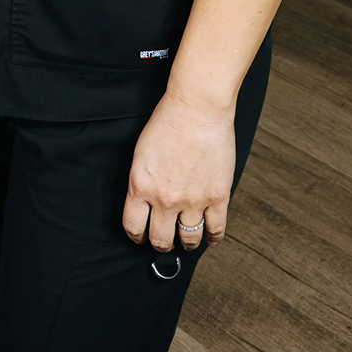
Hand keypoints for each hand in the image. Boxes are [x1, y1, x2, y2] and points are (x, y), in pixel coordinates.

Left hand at [122, 91, 235, 251]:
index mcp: (140, 186)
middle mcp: (165, 198)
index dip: (137, 236)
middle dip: (161, 243)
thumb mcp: (140, 153)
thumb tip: (144, 202)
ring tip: (186, 240)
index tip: (141, 236)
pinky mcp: (217, 197)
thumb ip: (141, 181)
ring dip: (187, 243)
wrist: (197, 108)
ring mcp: (193, 200)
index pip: (133, 227)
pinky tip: (210, 237)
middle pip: (160, 240)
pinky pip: (216, 229)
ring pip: (188, 239)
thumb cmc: (167, 122)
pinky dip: (213, 238)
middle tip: (164, 240)